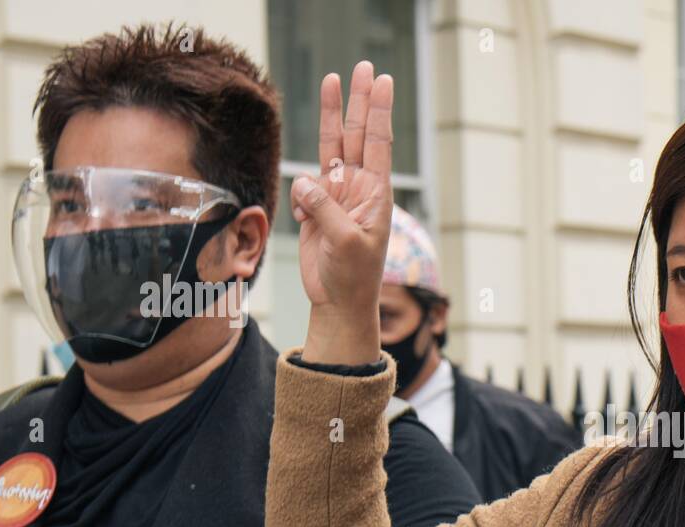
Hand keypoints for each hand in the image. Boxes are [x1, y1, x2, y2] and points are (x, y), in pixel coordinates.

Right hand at [291, 61, 394, 365]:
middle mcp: (358, 189)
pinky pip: (303, 187)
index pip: (377, 144)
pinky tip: (307, 221)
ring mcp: (337, 196)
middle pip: (357, 135)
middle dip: (359, 101)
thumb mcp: (346, 243)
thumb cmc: (353, 277)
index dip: (378, 111)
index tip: (383, 81)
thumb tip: (305, 181)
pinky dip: (301, 195)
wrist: (337, 303)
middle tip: (364, 66)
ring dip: (333, 116)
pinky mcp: (316, 208)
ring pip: (331, 147)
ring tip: (334, 79)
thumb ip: (326, 208)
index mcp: (375, 195)